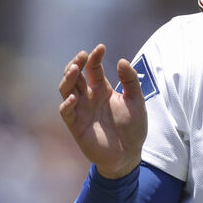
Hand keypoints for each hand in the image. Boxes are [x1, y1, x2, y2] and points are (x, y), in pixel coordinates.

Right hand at [58, 44, 148, 177]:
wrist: (128, 155)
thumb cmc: (132, 128)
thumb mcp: (136, 102)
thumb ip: (130, 82)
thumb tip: (122, 60)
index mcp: (102, 89)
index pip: (93, 68)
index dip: (94, 57)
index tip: (100, 47)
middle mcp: (88, 97)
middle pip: (75, 76)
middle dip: (75, 63)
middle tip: (82, 55)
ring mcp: (81, 110)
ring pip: (66, 89)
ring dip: (68, 78)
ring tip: (74, 69)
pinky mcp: (76, 125)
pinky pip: (66, 112)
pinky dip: (67, 104)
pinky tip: (74, 97)